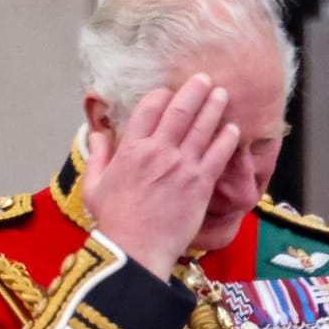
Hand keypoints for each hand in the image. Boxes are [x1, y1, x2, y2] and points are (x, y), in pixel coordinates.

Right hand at [82, 74, 241, 278]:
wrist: (137, 248)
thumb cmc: (115, 221)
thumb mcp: (95, 185)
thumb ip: (99, 155)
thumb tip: (97, 134)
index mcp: (130, 150)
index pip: (148, 110)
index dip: (162, 95)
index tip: (170, 90)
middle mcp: (158, 152)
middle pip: (179, 112)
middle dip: (194, 91)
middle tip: (206, 79)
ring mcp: (181, 166)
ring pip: (202, 128)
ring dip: (214, 108)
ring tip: (223, 94)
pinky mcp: (200, 183)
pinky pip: (218, 155)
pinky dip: (227, 139)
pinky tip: (234, 129)